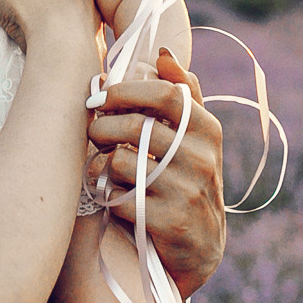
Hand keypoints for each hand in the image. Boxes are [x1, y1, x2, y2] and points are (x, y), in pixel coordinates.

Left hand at [86, 50, 225, 295]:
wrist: (198, 249)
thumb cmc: (186, 180)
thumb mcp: (194, 138)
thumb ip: (182, 94)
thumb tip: (163, 53)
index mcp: (207, 130)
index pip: (167, 94)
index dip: (127, 90)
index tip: (102, 95)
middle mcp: (203, 159)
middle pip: (137, 127)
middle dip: (104, 127)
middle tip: (95, 134)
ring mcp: (189, 192)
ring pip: (123, 162)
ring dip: (103, 164)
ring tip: (104, 168)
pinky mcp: (170, 223)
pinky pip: (120, 197)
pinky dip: (109, 196)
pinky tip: (114, 197)